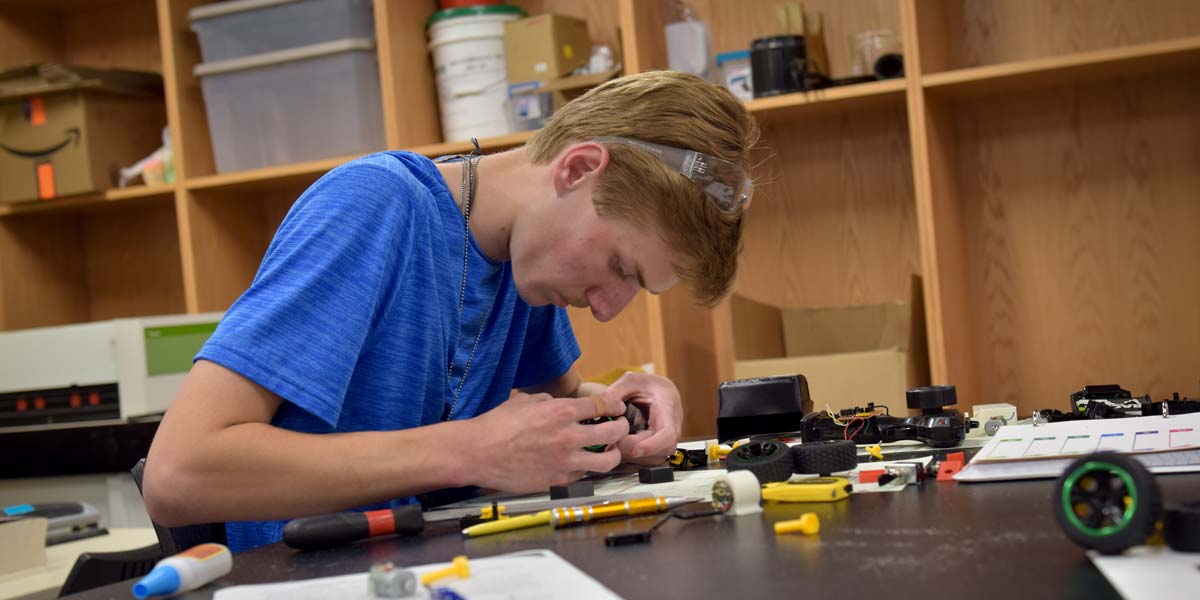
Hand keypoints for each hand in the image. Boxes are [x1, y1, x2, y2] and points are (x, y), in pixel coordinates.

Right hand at [463, 392, 627, 492]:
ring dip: (613, 454)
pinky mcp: (558, 480)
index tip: (617, 408)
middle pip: (614, 432)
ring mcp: (566, 461)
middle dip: (621, 428)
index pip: (604, 405)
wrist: (477, 453)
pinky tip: (582, 464)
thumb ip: (548, 401)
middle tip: (620, 428)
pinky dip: (587, 469)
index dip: (615, 405)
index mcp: (562, 411)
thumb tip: (558, 403)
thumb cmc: (496, 425)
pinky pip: (584, 475)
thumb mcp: (525, 401)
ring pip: (607, 461)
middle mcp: (569, 436)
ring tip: (610, 452)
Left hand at [604, 372, 682, 464]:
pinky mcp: (660, 448)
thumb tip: (602, 405)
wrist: (659, 390)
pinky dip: (634, 457)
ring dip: (633, 455)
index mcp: (667, 408)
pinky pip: (649, 460)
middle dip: (633, 449)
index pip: (667, 434)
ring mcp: (667, 440)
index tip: (634, 450)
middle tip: (613, 439)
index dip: (652, 445)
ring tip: (617, 441)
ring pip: (654, 459)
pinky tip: (622, 446)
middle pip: (659, 450)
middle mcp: (672, 427)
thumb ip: (615, 391)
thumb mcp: (630, 380)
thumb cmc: (647, 385)